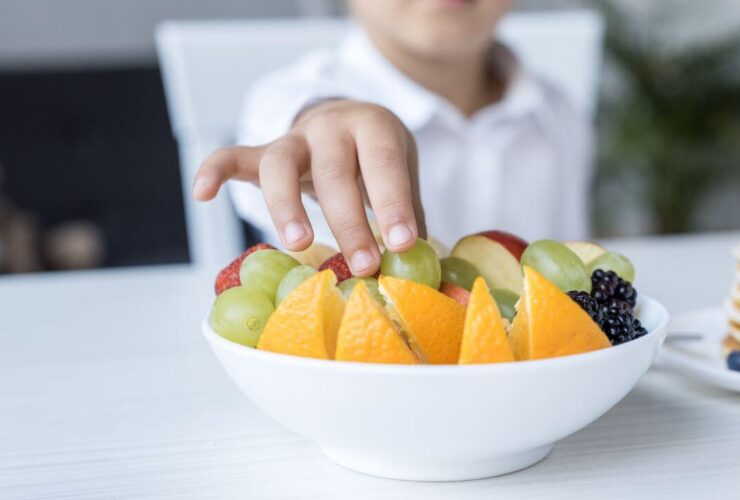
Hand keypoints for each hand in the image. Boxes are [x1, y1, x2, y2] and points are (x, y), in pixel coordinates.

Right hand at [192, 100, 425, 276]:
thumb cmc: (376, 157)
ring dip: (286, 205)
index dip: (393, 203)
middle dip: (349, 221)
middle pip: (333, 171)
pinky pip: (233, 156)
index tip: (404, 244)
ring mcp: (293, 138)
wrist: (345, 119)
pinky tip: (201, 194)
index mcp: (373, 127)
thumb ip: (407, 209)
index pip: (383, 164)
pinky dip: (214, 170)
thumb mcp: (400, 170)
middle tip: (364, 265)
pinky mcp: (263, 151)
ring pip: (280, 164)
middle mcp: (330, 127)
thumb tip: (424, 262)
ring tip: (298, 244)